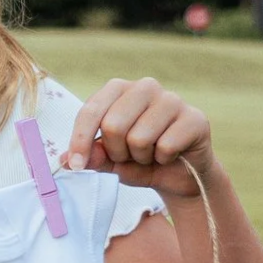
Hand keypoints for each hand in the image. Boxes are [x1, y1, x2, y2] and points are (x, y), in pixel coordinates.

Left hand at [63, 79, 215, 201]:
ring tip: (149, 154)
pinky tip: (170, 155)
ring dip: (140, 157)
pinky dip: (163, 159)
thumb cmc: (138, 161)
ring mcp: (172, 99)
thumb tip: (67, 161)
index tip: (76, 165)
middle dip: (116, 152)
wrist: (178, 175)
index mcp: (118, 90)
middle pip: (113, 125)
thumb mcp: (108, 162)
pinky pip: (166, 146)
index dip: (80, 141)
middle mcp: (145, 87)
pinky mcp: (195, 118)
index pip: (91, 111)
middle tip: (127, 156)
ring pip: (139, 138)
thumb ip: (91, 157)